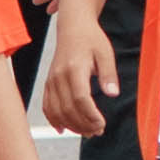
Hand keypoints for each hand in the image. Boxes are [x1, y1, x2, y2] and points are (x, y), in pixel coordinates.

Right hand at [43, 16, 115, 139]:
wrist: (73, 27)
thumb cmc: (92, 39)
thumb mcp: (106, 53)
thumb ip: (108, 74)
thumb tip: (113, 94)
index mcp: (74, 68)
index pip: (80, 99)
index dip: (90, 116)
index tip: (102, 124)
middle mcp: (59, 76)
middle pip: (68, 109)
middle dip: (83, 125)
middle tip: (98, 131)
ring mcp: (51, 80)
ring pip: (56, 111)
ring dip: (71, 126)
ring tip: (87, 132)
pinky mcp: (48, 83)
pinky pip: (47, 106)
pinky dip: (54, 120)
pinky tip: (64, 129)